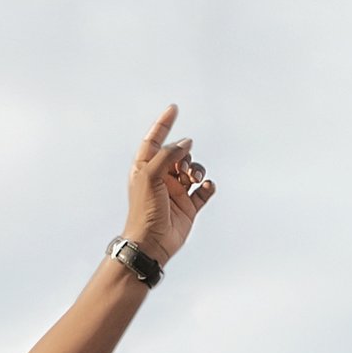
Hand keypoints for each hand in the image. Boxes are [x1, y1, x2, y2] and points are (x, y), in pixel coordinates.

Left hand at [122, 106, 215, 261]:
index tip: (174, 109)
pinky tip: (204, 188)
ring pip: (193, 170)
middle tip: (183, 167)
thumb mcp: (150, 175)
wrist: (152, 243)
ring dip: (197, 170)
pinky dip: (207, 187)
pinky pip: (203, 191)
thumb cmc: (144, 210)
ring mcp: (175, 192)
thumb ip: (168, 155)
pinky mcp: (188, 207)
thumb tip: (186, 143)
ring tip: (194, 178)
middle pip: (179, 154)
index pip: (155, 140)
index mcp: (146, 168)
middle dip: (185, 155)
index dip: (163, 124)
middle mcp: (161, 178)